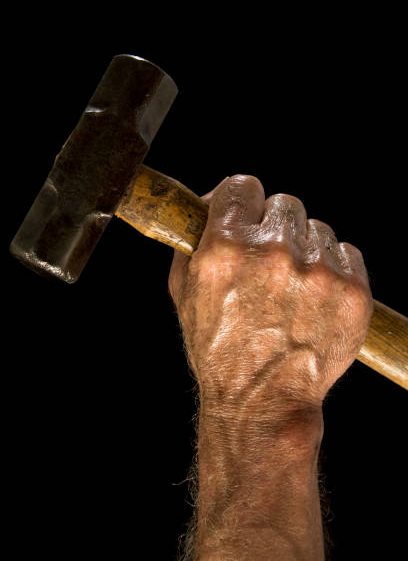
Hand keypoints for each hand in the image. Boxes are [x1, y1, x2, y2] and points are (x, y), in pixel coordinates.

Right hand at [169, 175, 372, 415]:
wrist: (261, 401)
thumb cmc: (218, 350)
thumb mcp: (184, 294)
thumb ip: (192, 241)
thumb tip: (208, 204)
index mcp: (225, 247)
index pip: (242, 186)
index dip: (242, 200)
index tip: (246, 213)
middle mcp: (273, 252)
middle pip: (284, 202)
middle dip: (275, 226)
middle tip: (270, 259)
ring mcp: (317, 271)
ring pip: (317, 228)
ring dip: (306, 249)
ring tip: (293, 287)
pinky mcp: (351, 291)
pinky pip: (346, 253)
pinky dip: (333, 268)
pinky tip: (316, 296)